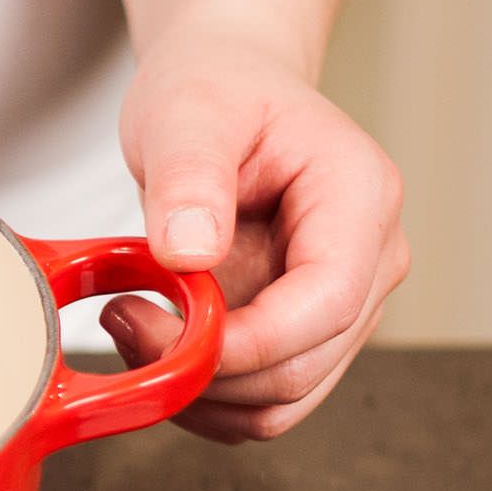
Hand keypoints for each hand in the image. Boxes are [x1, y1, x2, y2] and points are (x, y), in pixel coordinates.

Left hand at [106, 33, 408, 441]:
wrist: (224, 90)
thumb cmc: (215, 91)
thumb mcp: (187, 114)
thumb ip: (188, 179)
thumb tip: (190, 253)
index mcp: (359, 199)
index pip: (327, 303)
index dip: (246, 343)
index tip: (162, 333)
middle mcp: (369, 260)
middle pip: (303, 367)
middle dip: (206, 369)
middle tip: (122, 316)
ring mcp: (341, 304)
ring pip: (280, 400)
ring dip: (198, 391)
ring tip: (131, 324)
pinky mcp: (301, 331)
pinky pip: (257, 397)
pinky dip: (201, 394)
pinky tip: (154, 341)